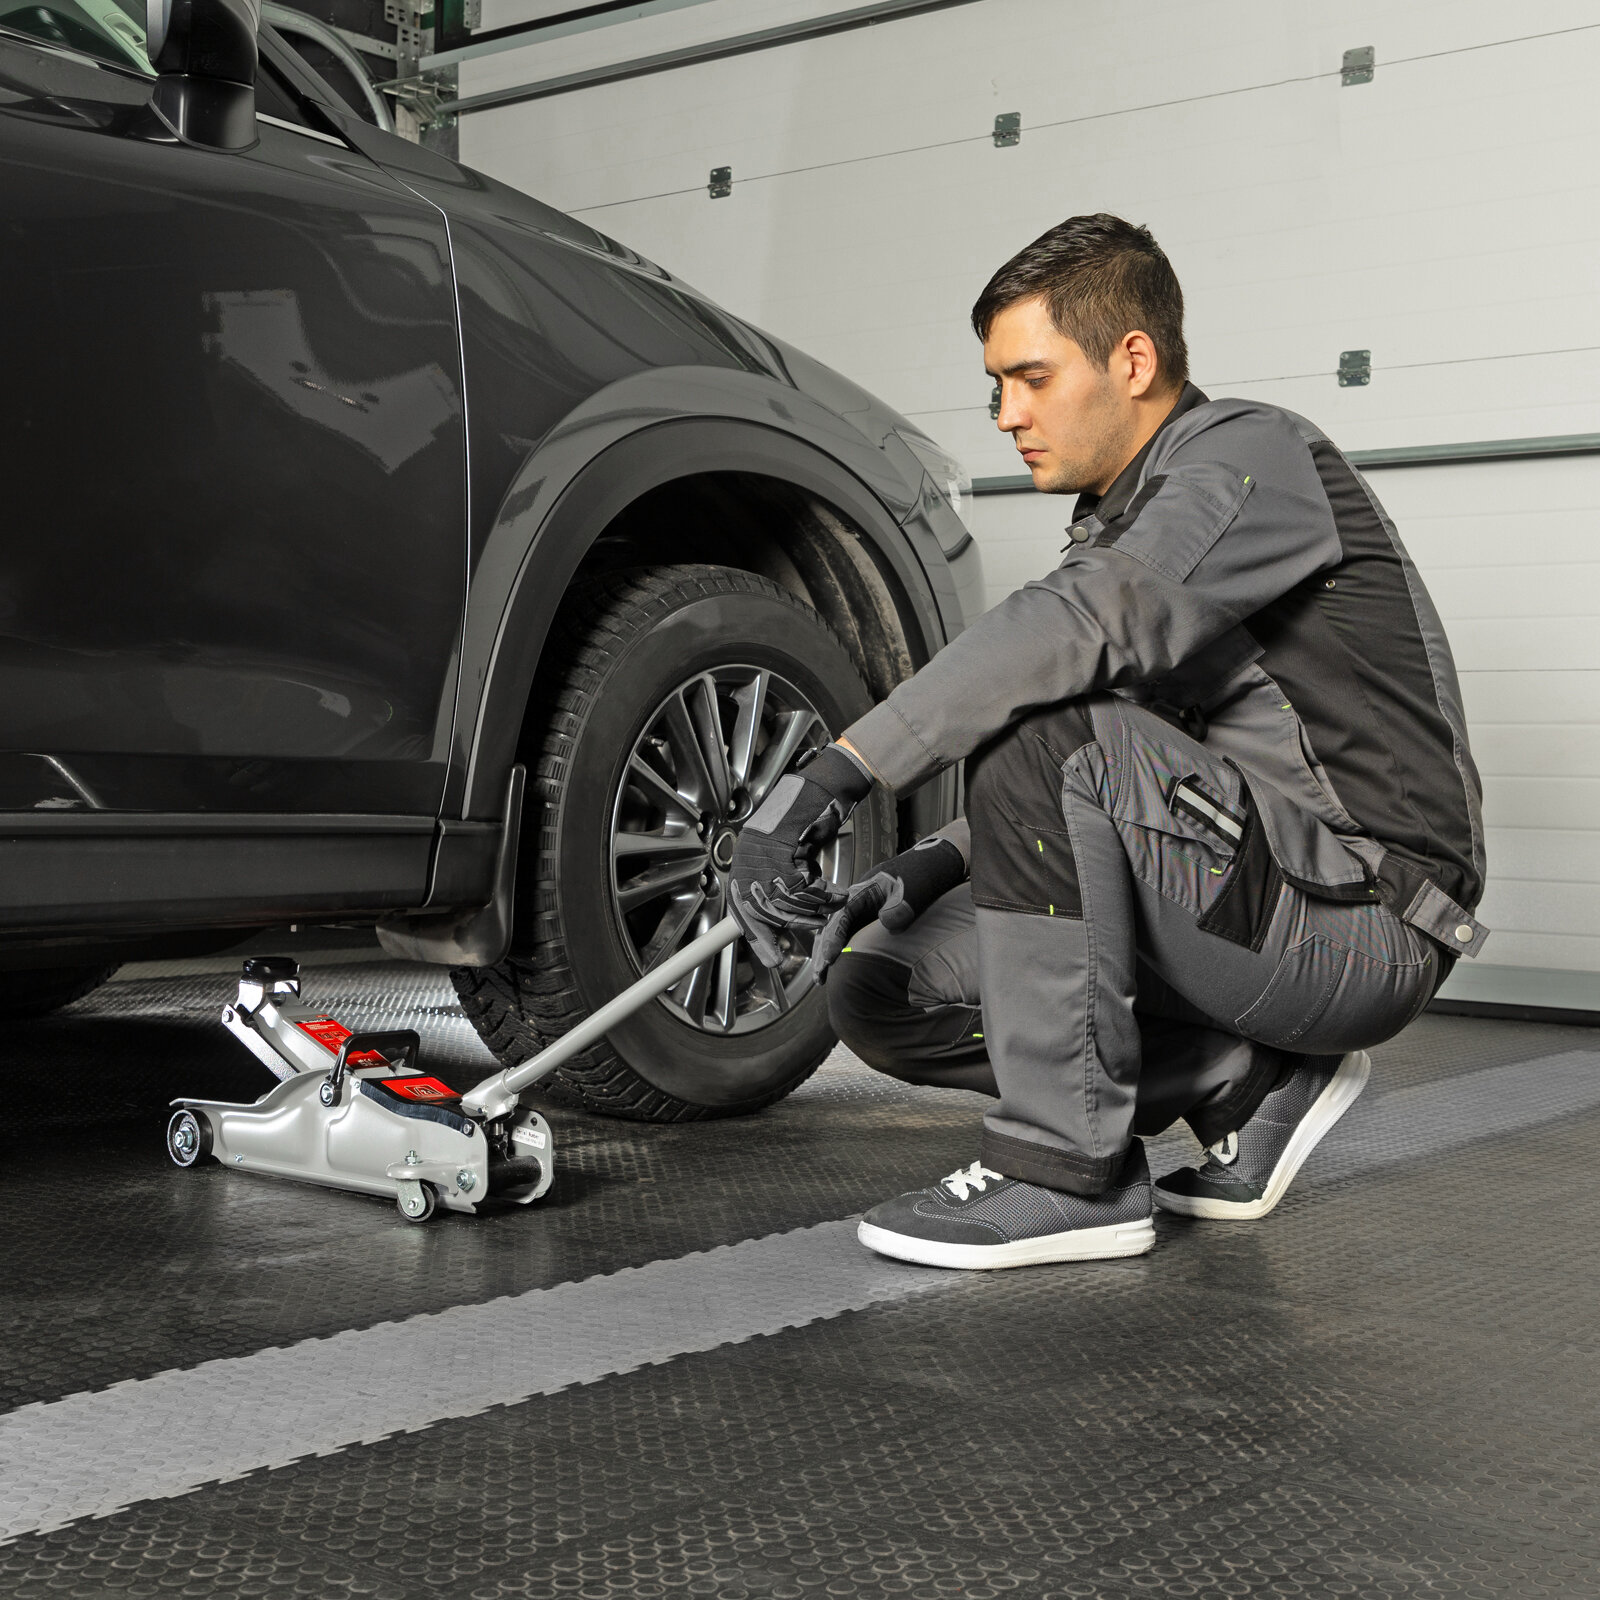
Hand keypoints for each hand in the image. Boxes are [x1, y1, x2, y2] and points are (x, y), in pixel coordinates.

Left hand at [728, 744, 872, 967]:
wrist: (824, 789)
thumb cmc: (810, 822)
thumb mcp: (793, 859)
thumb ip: (783, 885)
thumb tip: (781, 919)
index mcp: (745, 860)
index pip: (742, 907)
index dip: (758, 935)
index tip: (772, 957)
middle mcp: (747, 853)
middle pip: (763, 907)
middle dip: (793, 921)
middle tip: (817, 923)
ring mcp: (759, 845)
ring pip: (781, 897)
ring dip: (811, 905)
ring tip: (831, 902)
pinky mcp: (777, 840)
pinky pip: (796, 882)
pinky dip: (818, 891)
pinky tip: (832, 888)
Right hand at [811, 835, 966, 981]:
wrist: (932, 868)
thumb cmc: (921, 875)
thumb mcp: (913, 888)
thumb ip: (901, 905)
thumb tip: (887, 922)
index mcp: (862, 891)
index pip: (841, 916)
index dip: (833, 937)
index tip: (830, 957)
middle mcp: (857, 902)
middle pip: (832, 927)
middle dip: (823, 952)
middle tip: (820, 976)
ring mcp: (861, 912)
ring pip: (836, 933)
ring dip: (827, 954)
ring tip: (822, 978)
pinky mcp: (867, 920)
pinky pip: (848, 936)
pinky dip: (839, 952)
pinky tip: (836, 968)